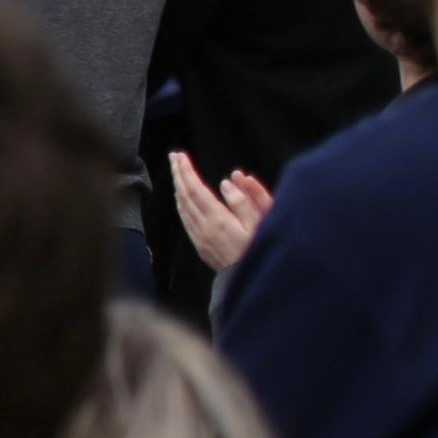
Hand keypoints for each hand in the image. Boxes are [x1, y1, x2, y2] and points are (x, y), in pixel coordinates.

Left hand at [166, 151, 273, 271]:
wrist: (253, 282)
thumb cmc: (263, 250)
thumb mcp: (262, 223)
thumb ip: (245, 200)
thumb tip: (227, 181)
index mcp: (219, 220)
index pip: (195, 190)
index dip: (186, 171)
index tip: (181, 155)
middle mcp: (204, 228)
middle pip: (185, 196)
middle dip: (178, 174)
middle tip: (174, 156)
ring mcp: (200, 238)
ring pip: (182, 208)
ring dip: (178, 187)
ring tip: (177, 171)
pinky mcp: (200, 246)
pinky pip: (185, 220)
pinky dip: (181, 204)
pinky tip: (181, 197)